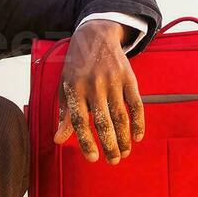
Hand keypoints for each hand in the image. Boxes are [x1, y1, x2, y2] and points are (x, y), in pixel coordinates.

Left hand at [53, 20, 144, 164]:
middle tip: (114, 161)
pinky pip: (136, 104)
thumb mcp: (64, 87)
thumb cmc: (76, 66)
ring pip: (120, 116)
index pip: (80, 121)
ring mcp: (113, 81)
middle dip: (110, 145)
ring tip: (125, 153)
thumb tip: (58, 140)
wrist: (95, 35)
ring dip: (124, 138)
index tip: (93, 158)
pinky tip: (138, 136)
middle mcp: (94, 86)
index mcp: (75, 89)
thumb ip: (64, 114)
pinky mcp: (129, 77)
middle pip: (103, 122)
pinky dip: (139, 122)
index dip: (86, 142)